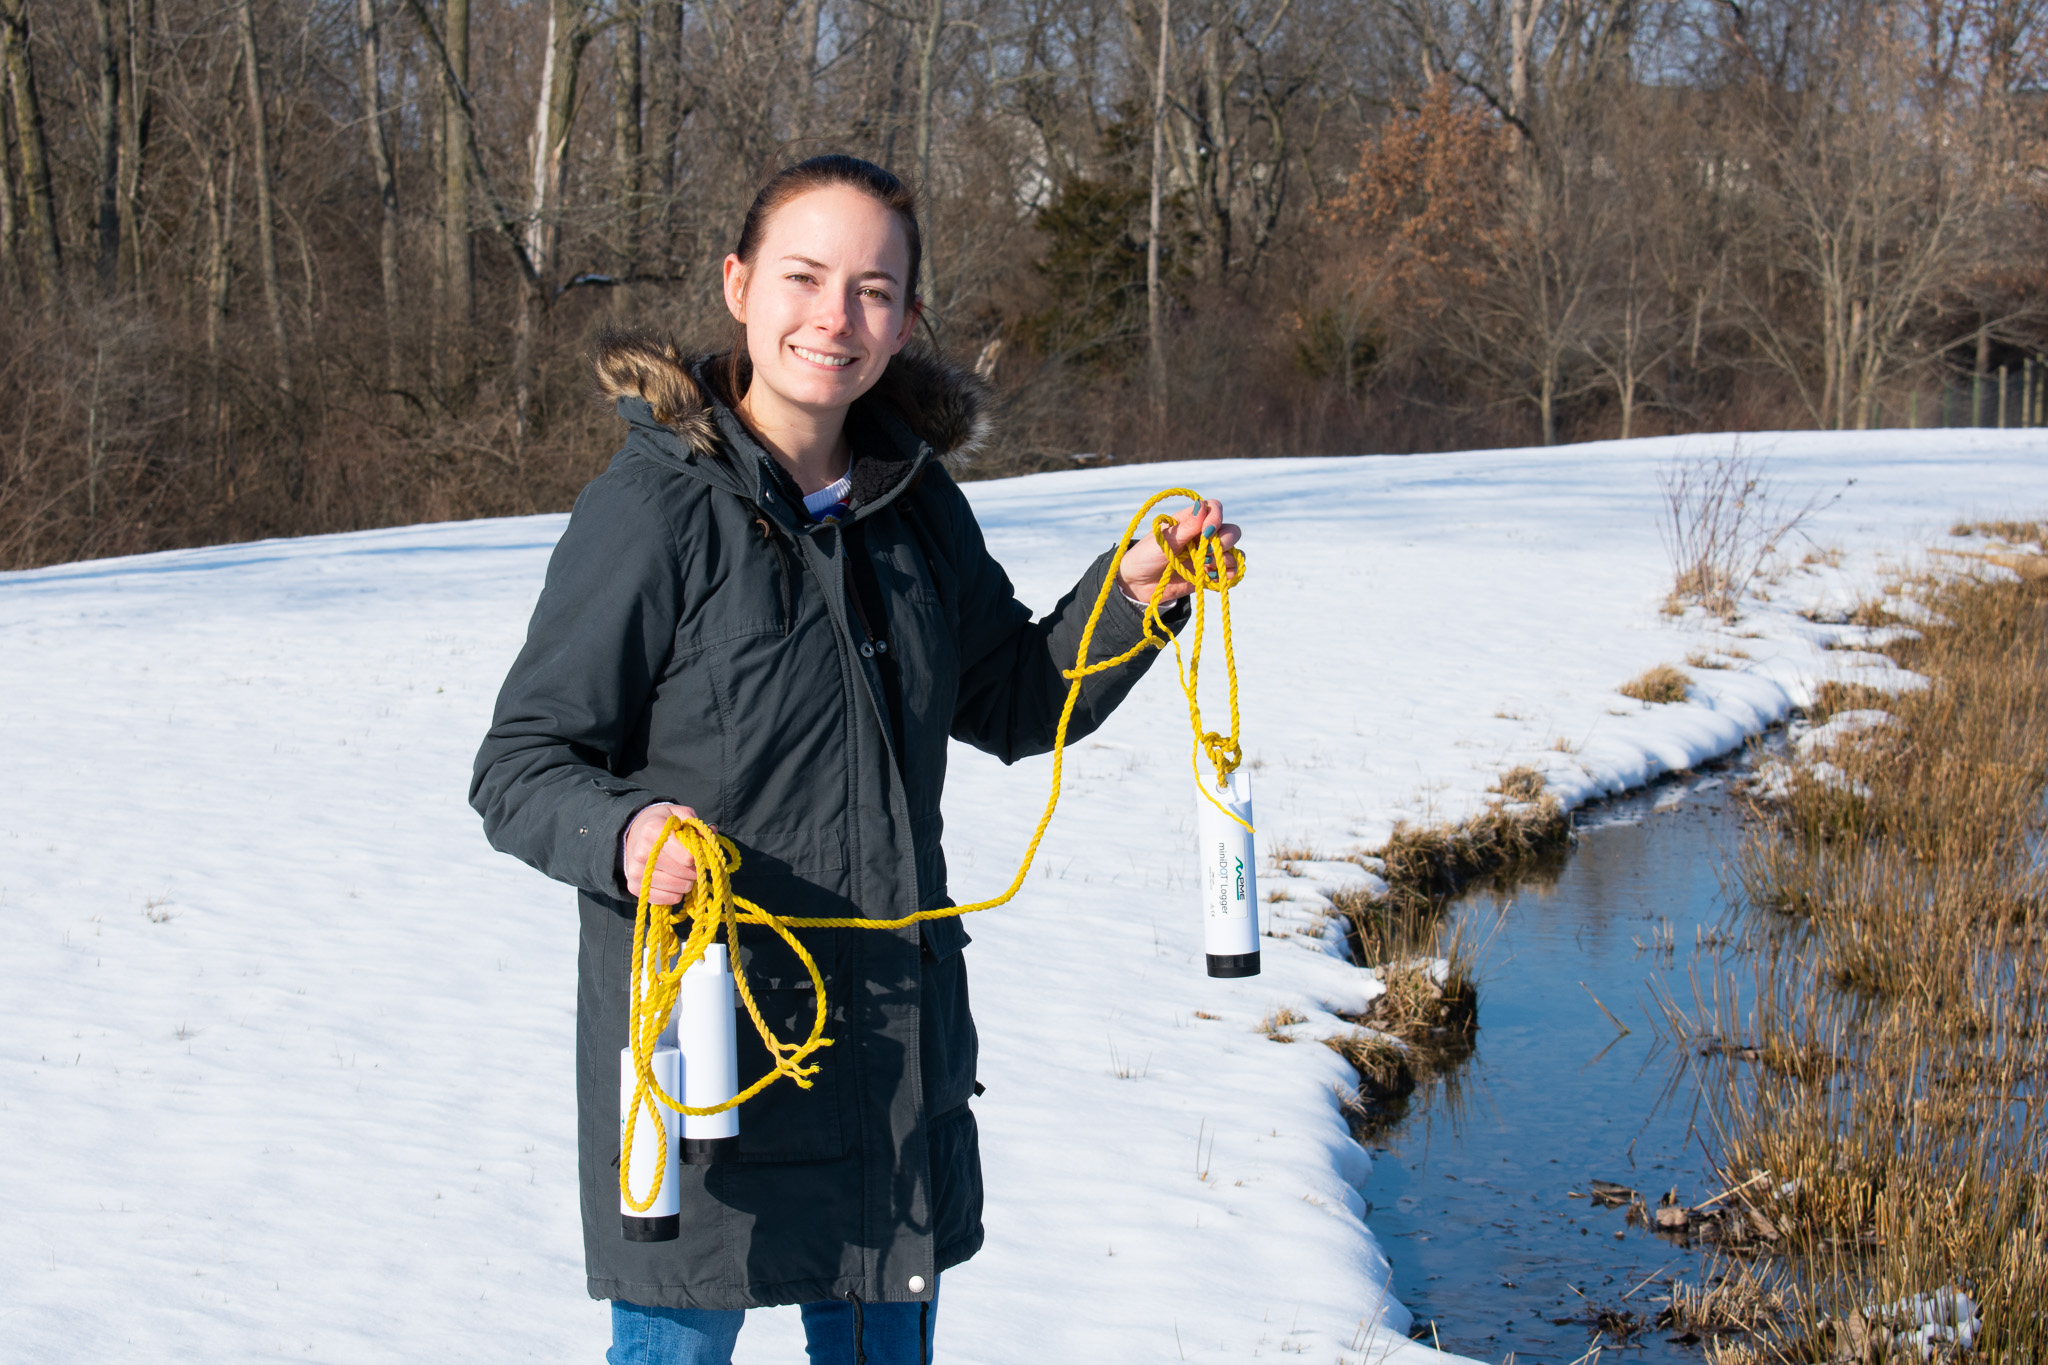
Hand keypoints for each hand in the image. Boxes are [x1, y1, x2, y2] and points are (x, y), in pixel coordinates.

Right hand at [622, 803, 709, 905]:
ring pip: (678, 888)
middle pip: (684, 873)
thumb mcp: (678, 814)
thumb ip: (696, 824)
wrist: (634, 832)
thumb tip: (713, 832)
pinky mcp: (633, 886)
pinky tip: (673, 881)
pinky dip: (676, 893)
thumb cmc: (662, 823)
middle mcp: (642, 852)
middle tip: (691, 863)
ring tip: (682, 871)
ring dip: (686, 882)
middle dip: (694, 869)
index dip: (697, 855)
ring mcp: (636, 871)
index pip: (687, 856)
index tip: (696, 851)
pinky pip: (667, 899)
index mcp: (653, 830)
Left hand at [1115, 498, 1242, 605]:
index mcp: (1191, 521)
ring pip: (1234, 552)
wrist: (1138, 584)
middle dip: (1224, 542)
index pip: (1215, 508)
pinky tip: (1211, 578)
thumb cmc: (1146, 555)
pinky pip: (1230, 573)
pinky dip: (1227, 576)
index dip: (1216, 518)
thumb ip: (1187, 526)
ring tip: (1206, 568)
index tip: (1206, 532)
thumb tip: (1202, 505)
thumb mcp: (1164, 540)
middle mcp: (1203, 536)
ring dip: (1225, 560)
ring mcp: (1208, 556)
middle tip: (1204, 554)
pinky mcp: (1209, 574)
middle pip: (1231, 531)